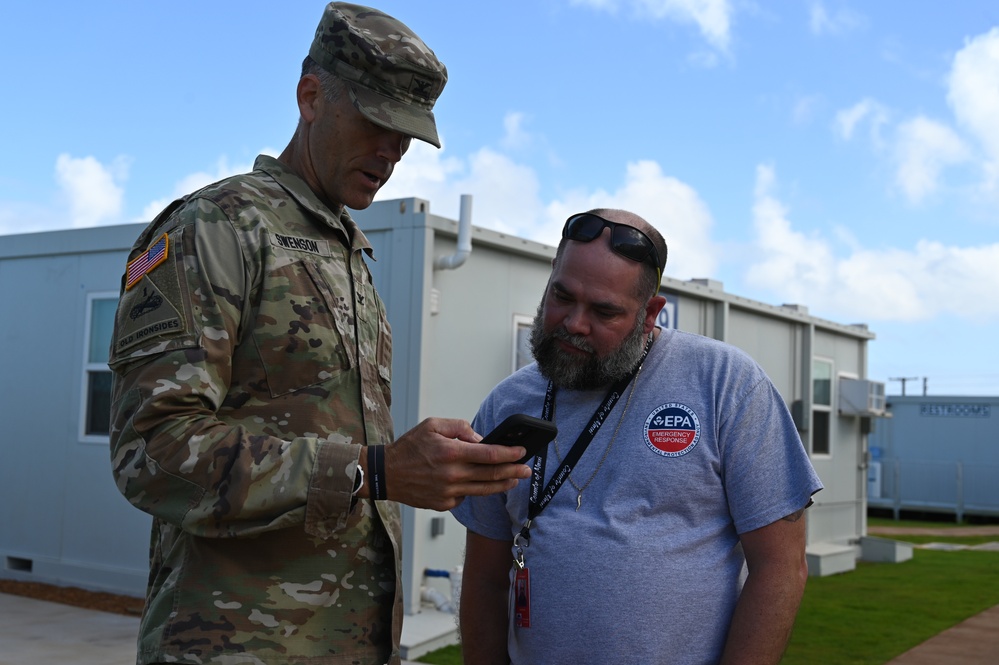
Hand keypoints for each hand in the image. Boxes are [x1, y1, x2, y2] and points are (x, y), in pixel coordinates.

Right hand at [382, 417, 531, 510]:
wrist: (386, 474)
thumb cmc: (409, 447)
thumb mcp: (432, 425)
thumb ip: (459, 428)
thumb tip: (481, 439)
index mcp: (451, 452)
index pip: (489, 454)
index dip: (509, 453)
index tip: (522, 451)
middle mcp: (452, 475)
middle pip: (491, 474)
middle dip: (513, 471)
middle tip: (527, 470)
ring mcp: (448, 492)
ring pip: (483, 490)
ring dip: (502, 485)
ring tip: (514, 480)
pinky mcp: (443, 504)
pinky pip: (466, 497)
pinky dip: (474, 490)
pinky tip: (478, 484)